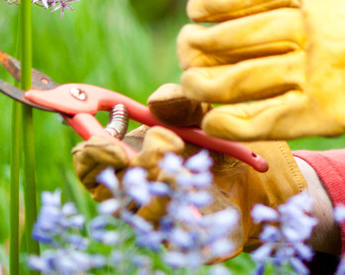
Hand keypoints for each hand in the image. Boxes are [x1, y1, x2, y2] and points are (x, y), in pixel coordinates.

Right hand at [70, 84, 307, 256]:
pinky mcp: (179, 242)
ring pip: (138, 211)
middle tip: (170, 144)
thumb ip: (180, 102)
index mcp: (127, 158)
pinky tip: (198, 200)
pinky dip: (184, 213)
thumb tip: (155, 103)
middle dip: (138, 164)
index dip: (94, 153)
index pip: (88, 163)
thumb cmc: (217, 145)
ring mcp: (153, 219)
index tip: (118, 143)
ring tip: (188, 168)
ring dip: (163, 184)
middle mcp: (133, 192)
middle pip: (111, 189)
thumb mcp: (203, 114)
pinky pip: (171, 235)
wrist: (255, 183)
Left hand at [178, 0, 344, 177]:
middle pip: (231, 38)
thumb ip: (311, 0)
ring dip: (204, 85)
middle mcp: (309, 28)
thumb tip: (256, 1)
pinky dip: (229, 122)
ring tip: (192, 86)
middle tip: (187, 53)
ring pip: (237, 80)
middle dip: (199, 47)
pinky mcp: (322, 112)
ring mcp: (314, 71)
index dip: (211, 6)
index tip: (197, 10)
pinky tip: (214, 122)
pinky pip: (260, 119)